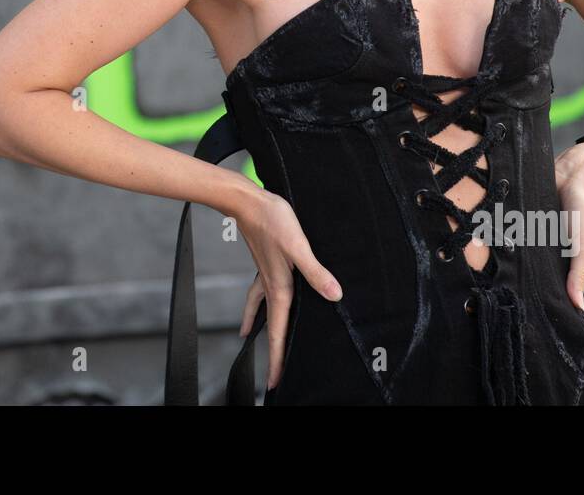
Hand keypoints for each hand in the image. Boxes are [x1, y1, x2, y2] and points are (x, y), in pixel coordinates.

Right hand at [233, 188, 342, 390]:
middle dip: (272, 352)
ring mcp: (265, 275)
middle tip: (270, 375)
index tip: (274, 382)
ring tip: (250, 337)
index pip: (279, 333)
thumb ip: (316, 272)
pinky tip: (256, 299)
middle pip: (272, 327)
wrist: (247, 202)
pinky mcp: (265, 262)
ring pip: (262, 309)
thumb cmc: (273, 222)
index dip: (278, 358)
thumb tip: (335, 295)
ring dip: (260, 326)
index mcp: (279, 289)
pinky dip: (254, 302)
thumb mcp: (299, 247)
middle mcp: (271, 286)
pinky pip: (258, 290)